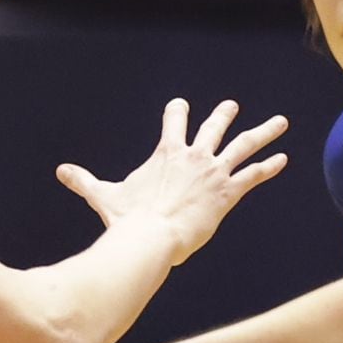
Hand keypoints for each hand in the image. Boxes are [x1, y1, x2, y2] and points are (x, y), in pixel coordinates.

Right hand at [63, 98, 289, 263]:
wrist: (150, 237)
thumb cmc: (127, 220)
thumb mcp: (105, 196)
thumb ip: (84, 181)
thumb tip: (60, 171)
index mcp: (167, 154)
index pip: (174, 123)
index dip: (177, 113)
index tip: (181, 105)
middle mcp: (193, 157)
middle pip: (213, 128)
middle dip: (223, 116)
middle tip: (231, 106)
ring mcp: (213, 173)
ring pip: (243, 146)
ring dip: (264, 133)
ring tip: (280, 122)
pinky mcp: (227, 193)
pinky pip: (253, 175)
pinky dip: (268, 167)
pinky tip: (282, 159)